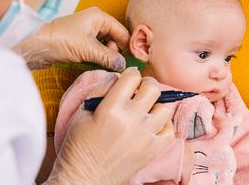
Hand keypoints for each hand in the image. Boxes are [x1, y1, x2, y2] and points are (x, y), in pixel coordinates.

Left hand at [14, 7, 129, 70]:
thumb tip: (123, 65)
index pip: (121, 32)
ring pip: (105, 47)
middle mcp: (95, 23)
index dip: (127, 46)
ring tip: (105, 68)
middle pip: (115, 39)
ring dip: (106, 58)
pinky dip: (98, 59)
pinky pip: (96, 51)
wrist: (36, 45)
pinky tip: (98, 66)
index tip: (132, 62)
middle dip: (116, 54)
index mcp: (99, 17)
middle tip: (114, 67)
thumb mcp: (88, 49)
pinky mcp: (80, 43)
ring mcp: (87, 33)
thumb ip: (108, 57)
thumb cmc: (61, 40)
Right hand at [45, 68, 174, 184]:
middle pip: (153, 88)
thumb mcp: (81, 112)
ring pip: (165, 108)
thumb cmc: (78, 145)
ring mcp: (145, 137)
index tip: (128, 79)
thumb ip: (100, 90)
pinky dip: (163, 125)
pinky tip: (151, 126)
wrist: (83, 178)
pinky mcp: (153, 151)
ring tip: (145, 110)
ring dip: (156, 105)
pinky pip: (170, 130)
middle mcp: (132, 120)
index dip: (130, 74)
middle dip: (146, 84)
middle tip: (139, 90)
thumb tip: (118, 78)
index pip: (132, 77)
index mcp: (111, 109)